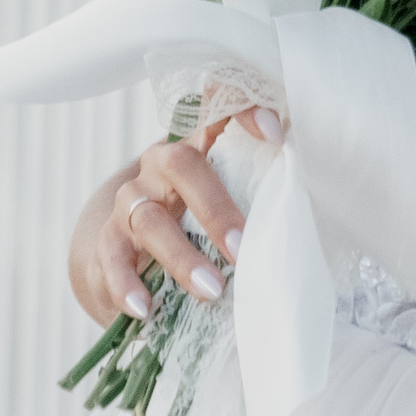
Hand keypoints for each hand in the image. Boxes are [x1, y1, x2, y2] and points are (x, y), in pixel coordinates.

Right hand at [71, 108, 277, 322]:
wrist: (131, 251)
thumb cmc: (199, 224)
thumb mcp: (229, 202)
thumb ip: (258, 199)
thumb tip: (308, 224)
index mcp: (199, 146)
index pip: (217, 107)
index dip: (245, 109)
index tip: (277, 135)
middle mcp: (161, 164)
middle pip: (183, 165)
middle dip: (216, 209)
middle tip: (242, 249)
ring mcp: (131, 199)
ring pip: (150, 218)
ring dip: (182, 257)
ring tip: (212, 291)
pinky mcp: (107, 238)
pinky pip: (112, 258)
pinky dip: (128, 284)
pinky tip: (145, 308)